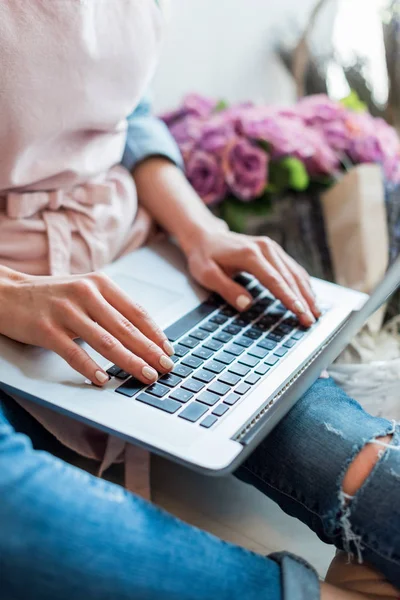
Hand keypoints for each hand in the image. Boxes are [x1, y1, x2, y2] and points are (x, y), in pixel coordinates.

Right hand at [0, 269, 174, 385]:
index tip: (169, 351)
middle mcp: (86, 294)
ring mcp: (66, 311)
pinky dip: (90, 368)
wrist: (7, 293)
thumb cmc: (52, 296)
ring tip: (145, 376)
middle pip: (126, 328)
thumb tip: (144, 336)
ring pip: (105, 341)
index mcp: (100, 284)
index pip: (136, 311)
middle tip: (166, 369)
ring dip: (129, 361)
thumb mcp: (85, 293)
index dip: (155, 333)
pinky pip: (73, 352)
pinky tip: (103, 380)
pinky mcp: (47, 329)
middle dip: (149, 351)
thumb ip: (111, 309)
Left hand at [182, 228, 320, 326]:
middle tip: (311, 320)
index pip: (274, 280)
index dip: (288, 298)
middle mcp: (265, 248)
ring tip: (316, 313)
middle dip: (302, 301)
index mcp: (249, 254)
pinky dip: (303, 284)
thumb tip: (247, 305)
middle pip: (289, 278)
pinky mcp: (274, 251)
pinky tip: (309, 297)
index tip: (299, 312)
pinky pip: (293, 269)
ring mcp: (272, 248)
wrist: (205, 236)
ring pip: (295, 273)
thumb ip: (227, 289)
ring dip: (307, 293)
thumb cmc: (204, 256)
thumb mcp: (206, 275)